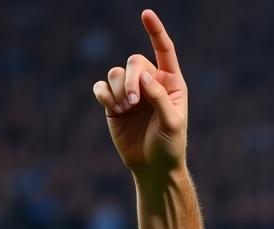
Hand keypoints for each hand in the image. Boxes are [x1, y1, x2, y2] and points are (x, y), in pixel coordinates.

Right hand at [92, 10, 187, 176]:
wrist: (154, 168)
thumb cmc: (170, 146)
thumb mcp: (172, 123)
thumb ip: (159, 97)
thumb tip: (143, 74)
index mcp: (171, 84)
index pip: (164, 51)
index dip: (155, 32)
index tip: (146, 14)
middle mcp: (151, 83)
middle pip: (134, 61)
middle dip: (131, 78)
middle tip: (133, 101)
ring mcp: (131, 92)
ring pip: (116, 72)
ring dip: (118, 89)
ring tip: (124, 109)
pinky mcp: (113, 103)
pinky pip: (101, 86)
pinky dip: (104, 93)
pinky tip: (112, 107)